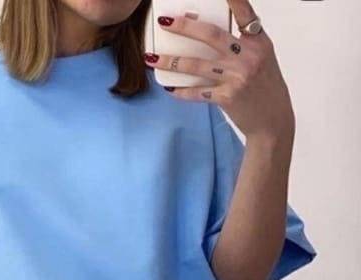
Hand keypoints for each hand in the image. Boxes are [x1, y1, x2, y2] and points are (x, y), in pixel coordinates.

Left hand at [146, 0, 294, 142]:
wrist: (273, 120)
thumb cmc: (265, 87)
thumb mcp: (261, 58)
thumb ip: (241, 44)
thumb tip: (207, 35)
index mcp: (258, 42)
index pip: (245, 13)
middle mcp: (248, 56)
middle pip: (211, 35)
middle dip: (185, 27)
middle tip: (166, 23)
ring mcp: (237, 77)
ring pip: (197, 65)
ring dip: (171, 62)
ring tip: (152, 58)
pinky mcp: (227, 97)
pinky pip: (197, 93)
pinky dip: (181, 92)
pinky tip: (169, 89)